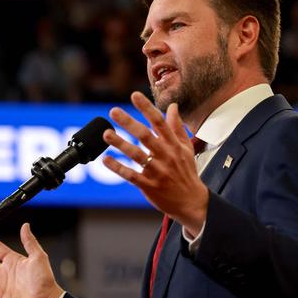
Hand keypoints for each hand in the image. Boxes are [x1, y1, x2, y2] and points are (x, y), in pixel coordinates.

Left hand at [102, 91, 208, 236]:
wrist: (191, 201)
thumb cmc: (186, 172)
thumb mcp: (186, 147)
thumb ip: (177, 126)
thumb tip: (172, 106)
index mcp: (173, 144)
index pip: (159, 122)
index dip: (147, 108)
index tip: (135, 95)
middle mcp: (165, 156)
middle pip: (145, 136)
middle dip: (128, 122)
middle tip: (113, 111)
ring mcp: (156, 171)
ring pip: (136, 155)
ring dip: (120, 143)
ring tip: (106, 134)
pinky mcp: (148, 186)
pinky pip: (131, 175)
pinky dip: (118, 167)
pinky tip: (106, 159)